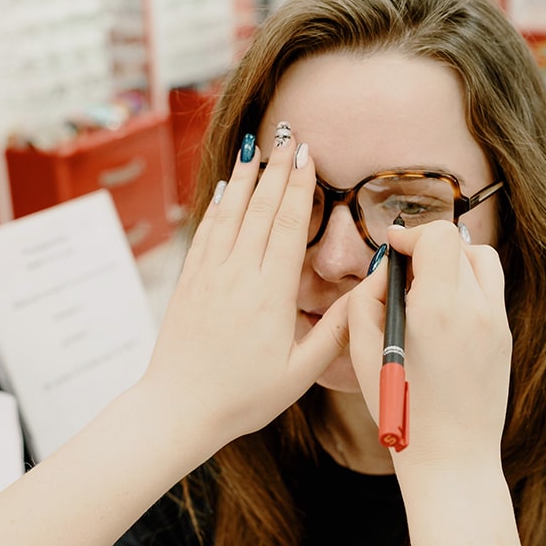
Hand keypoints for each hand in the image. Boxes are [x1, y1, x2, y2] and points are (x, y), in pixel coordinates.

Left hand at [140, 127, 346, 447]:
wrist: (179, 408)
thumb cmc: (244, 396)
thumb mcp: (301, 371)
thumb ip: (336, 328)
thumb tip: (367, 291)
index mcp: (269, 293)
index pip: (287, 225)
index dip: (299, 187)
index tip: (308, 156)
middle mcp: (237, 275)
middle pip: (260, 210)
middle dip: (276, 170)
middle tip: (289, 137)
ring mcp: (208, 275)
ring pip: (230, 214)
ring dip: (246, 178)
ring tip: (256, 147)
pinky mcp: (188, 282)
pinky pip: (205, 233)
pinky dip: (217, 206)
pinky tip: (226, 190)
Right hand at [348, 220, 512, 468]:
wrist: (452, 457)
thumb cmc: (402, 410)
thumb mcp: (363, 351)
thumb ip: (367, 297)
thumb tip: (387, 270)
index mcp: (439, 310)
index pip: (439, 237)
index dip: (411, 235)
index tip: (393, 248)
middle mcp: (476, 310)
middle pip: (458, 244)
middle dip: (426, 248)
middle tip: (403, 274)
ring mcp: (497, 323)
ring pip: (482, 259)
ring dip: (453, 260)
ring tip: (428, 287)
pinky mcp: (505, 337)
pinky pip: (489, 289)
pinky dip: (467, 284)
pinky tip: (443, 312)